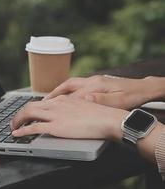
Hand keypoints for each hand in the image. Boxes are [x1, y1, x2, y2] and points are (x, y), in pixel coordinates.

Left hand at [10, 95, 127, 140]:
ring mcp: (55, 115)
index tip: (26, 114)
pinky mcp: (56, 126)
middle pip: (30, 106)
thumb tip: (68, 114)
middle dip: (19, 114)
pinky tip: (17, 134)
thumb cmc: (101, 115)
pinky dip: (22, 131)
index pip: (40, 102)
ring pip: (28, 113)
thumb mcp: (83, 105)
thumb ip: (73, 108)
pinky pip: (34, 128)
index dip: (30, 109)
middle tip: (15, 121)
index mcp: (63, 100)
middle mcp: (56, 104)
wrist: (109, 119)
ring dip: (17, 121)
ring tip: (13, 127)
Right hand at [46, 75, 164, 109]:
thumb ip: (100, 100)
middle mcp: (92, 80)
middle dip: (54, 94)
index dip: (59, 102)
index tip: (48, 108)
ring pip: (70, 84)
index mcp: (96, 85)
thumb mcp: (119, 101)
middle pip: (68, 86)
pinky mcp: (96, 82)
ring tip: (48, 99)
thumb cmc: (133, 96)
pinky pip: (76, 85)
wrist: (144, 88)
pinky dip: (67, 90)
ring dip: (58, 91)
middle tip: (42, 102)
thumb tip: (84, 100)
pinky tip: (64, 97)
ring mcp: (94, 80)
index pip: (73, 94)